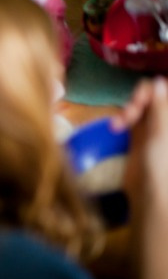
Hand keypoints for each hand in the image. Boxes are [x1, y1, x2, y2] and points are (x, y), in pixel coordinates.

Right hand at [112, 78, 167, 211]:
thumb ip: (160, 108)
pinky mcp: (141, 134)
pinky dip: (124, 117)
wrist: (151, 196)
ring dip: (129, 108)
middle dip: (139, 98)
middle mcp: (166, 120)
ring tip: (118, 122)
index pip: (166, 91)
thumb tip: (157, 81)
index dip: (155, 89)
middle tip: (129, 112)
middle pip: (155, 94)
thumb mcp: (160, 134)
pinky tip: (116, 126)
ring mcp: (155, 126)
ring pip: (142, 104)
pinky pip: (132, 116)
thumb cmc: (162, 167)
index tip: (143, 95)